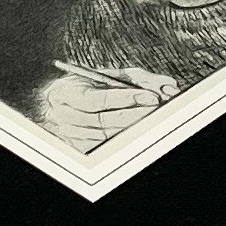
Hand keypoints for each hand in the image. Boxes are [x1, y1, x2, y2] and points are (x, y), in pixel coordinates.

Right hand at [37, 64, 177, 151]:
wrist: (58, 106)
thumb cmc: (86, 88)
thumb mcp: (107, 76)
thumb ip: (137, 78)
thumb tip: (167, 86)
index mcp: (65, 93)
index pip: (96, 99)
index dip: (125, 99)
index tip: (150, 96)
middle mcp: (64, 116)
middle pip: (103, 120)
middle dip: (135, 115)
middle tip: (158, 108)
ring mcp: (71, 135)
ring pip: (107, 136)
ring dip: (134, 127)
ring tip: (154, 117)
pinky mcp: (80, 149)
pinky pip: (106, 146)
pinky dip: (126, 138)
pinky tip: (140, 129)